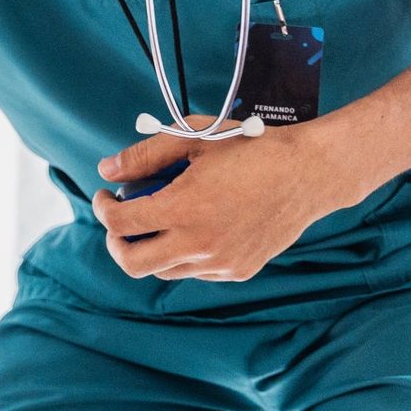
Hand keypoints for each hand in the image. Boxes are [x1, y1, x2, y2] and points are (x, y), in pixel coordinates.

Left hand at [92, 116, 349, 281]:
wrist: (308, 173)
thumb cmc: (251, 148)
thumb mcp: (192, 139)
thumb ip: (144, 155)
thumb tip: (106, 169)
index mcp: (184, 209)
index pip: (121, 223)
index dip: (103, 208)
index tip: (105, 195)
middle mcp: (200, 244)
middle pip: (132, 263)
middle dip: (115, 242)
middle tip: (118, 220)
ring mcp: (220, 264)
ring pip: (164, 270)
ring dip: (150, 248)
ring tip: (157, 219)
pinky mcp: (238, 271)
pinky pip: (195, 271)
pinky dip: (183, 254)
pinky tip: (193, 227)